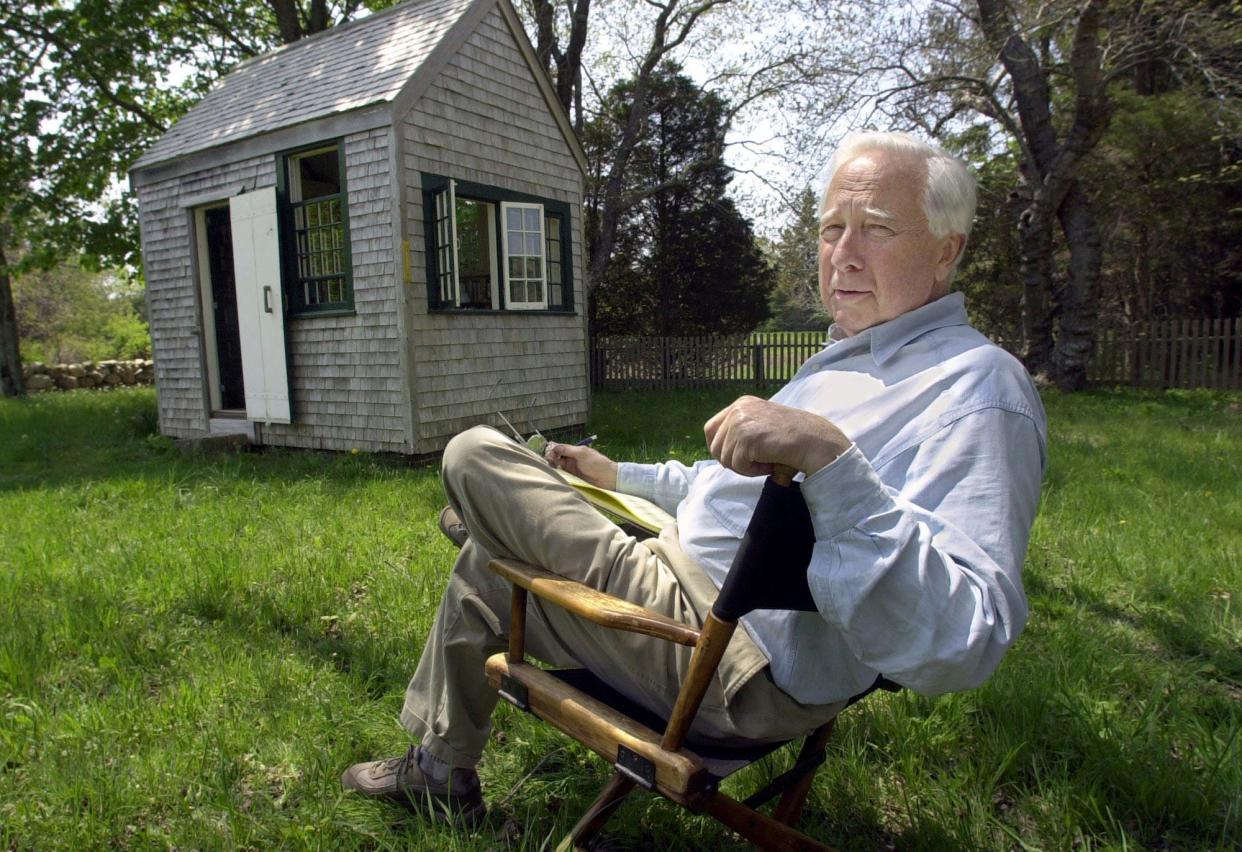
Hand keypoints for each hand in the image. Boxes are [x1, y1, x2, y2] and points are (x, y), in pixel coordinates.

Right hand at [545, 442, 618, 489]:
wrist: (608, 478)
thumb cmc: (596, 463)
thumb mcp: (582, 453)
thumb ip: (568, 450)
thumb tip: (553, 447)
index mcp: (574, 451)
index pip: (559, 448)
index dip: (553, 451)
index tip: (549, 457)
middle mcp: (571, 459)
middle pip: (557, 457)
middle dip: (551, 460)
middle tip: (550, 464)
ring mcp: (572, 469)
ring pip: (558, 467)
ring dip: (554, 468)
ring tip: (551, 471)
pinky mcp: (573, 479)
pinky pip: (563, 476)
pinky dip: (558, 476)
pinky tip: (555, 477)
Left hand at [703, 395, 850, 477]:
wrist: (815, 442)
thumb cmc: (793, 439)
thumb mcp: (762, 425)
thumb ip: (741, 432)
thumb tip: (718, 452)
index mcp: (742, 404)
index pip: (710, 429)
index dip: (719, 448)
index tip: (736, 458)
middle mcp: (738, 408)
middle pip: (715, 446)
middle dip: (733, 461)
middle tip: (757, 462)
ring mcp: (741, 421)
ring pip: (725, 458)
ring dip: (745, 467)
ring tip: (767, 460)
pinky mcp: (746, 436)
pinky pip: (737, 465)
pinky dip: (752, 471)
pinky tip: (770, 463)